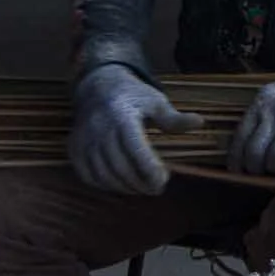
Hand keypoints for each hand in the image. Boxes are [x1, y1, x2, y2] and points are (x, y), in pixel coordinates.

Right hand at [70, 64, 201, 196]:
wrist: (98, 87)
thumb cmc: (133, 96)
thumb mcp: (156, 102)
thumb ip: (174, 118)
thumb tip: (199, 123)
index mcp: (122, 115)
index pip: (135, 148)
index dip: (149, 168)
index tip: (164, 180)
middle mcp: (99, 128)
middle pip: (120, 166)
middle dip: (140, 183)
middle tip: (156, 189)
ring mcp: (84, 139)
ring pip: (103, 174)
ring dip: (124, 187)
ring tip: (141, 188)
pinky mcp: (74, 148)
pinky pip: (87, 175)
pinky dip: (104, 185)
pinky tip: (120, 185)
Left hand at [230, 68, 274, 176]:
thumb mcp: (273, 102)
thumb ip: (259, 122)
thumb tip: (245, 157)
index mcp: (260, 104)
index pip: (240, 138)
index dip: (236, 160)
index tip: (238, 170)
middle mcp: (273, 111)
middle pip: (255, 152)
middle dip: (257, 169)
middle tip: (263, 170)